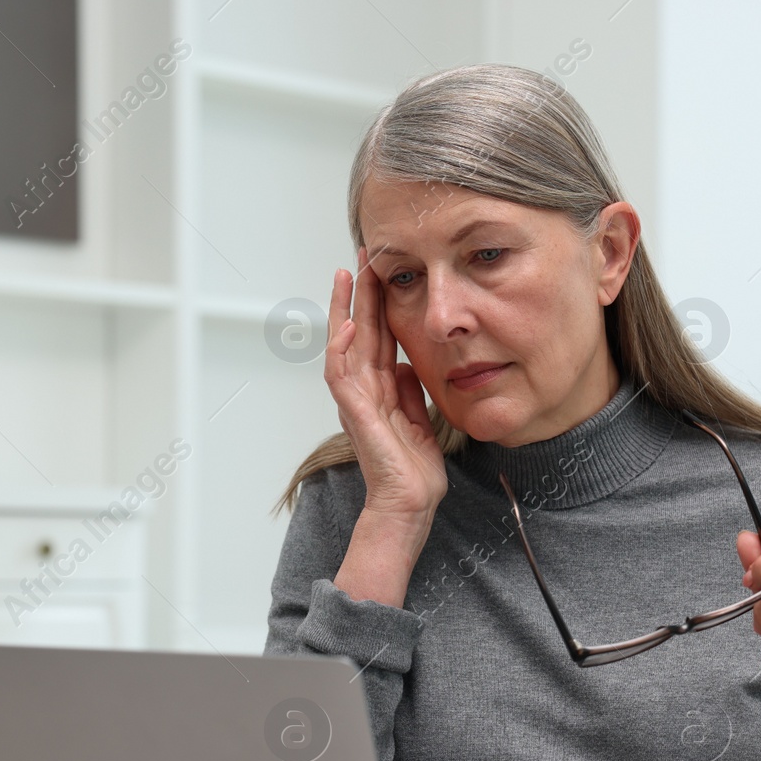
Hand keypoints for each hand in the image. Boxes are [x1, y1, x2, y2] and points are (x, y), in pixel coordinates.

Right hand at [323, 247, 447, 525]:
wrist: (411, 504)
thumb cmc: (414, 471)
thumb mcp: (420, 419)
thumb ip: (410, 391)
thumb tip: (407, 365)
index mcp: (380, 390)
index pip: (375, 337)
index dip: (376, 304)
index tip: (380, 271)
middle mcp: (363, 391)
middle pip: (357, 331)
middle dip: (359, 293)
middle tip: (361, 256)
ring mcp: (356, 401)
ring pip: (343, 345)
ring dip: (343, 309)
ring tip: (347, 276)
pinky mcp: (356, 415)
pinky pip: (341, 376)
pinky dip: (341, 350)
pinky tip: (346, 325)